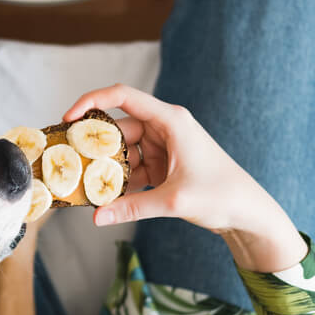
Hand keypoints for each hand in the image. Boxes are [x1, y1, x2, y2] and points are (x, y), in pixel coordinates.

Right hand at [63, 84, 306, 271]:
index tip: (67, 118)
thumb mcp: (173, 201)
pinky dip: (118, 181)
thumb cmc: (221, 195)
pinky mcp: (162, 165)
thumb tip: (97, 218)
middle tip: (66, 161)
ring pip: (122, 151)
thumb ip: (133, 208)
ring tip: (82, 184)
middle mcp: (164, 128)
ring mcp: (162, 147)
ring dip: (104, 168)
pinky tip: (104, 197)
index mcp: (170, 120)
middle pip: (117, 128)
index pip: (123, 96)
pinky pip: (131, 168)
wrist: (248, 212)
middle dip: (93, 146)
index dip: (91, 101)